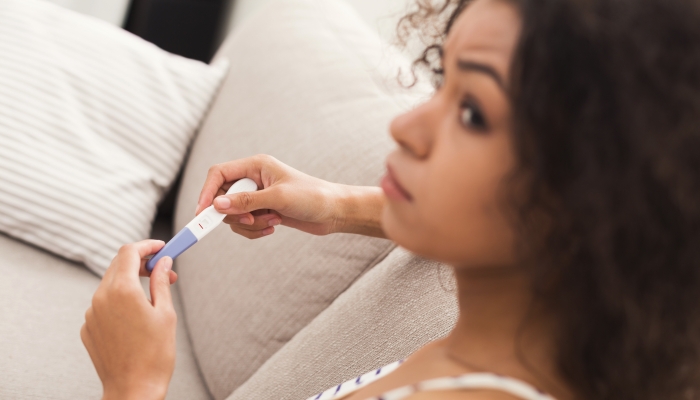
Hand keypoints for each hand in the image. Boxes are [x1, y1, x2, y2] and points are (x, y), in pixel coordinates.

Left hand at [81, 240, 178, 399]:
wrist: (134, 389)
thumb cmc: (155, 355)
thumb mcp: (165, 313)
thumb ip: (161, 282)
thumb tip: (163, 263)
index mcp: (122, 290)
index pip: (129, 252)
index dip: (147, 245)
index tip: (161, 247)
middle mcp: (101, 298)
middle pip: (118, 264)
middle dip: (141, 262)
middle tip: (163, 270)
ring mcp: (91, 313)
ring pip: (110, 284)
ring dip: (130, 281)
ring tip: (154, 296)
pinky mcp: (88, 327)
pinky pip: (104, 304)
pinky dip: (120, 300)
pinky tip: (137, 316)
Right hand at [197, 154, 352, 238]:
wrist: (335, 211)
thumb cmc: (312, 197)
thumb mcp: (278, 198)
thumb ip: (246, 201)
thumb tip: (216, 206)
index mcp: (255, 165)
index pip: (219, 174)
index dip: (207, 192)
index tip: (202, 213)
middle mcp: (253, 178)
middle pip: (223, 197)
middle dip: (235, 214)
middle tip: (252, 220)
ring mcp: (257, 196)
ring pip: (233, 214)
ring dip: (248, 224)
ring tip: (272, 222)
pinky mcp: (263, 211)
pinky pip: (244, 224)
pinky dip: (254, 230)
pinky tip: (273, 228)